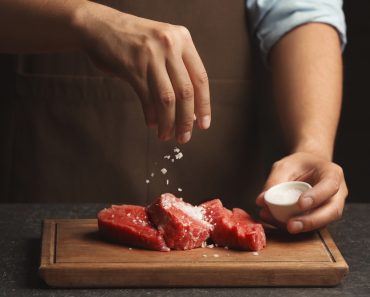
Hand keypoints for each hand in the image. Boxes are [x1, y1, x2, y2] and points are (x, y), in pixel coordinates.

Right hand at [76, 2, 210, 143]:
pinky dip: (151, 115)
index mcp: (183, 39)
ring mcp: (151, 56)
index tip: (203, 125)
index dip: (204, 105)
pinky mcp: (133, 67)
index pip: (200, 78)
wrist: (99, 26)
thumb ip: (178, 70)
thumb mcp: (163, 45)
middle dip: (186, 120)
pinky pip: (147, 98)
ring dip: (168, 122)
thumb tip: (191, 109)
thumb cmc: (134, 41)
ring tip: (166, 135)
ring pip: (167, 99)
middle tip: (184, 137)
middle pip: (186, 92)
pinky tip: (152, 123)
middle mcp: (170, 45)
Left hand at [256, 152, 347, 233]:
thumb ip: (274, 181)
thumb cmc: (299, 164)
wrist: (307, 168)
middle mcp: (337, 193)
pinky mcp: (321, 218)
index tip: (300, 204)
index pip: (329, 186)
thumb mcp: (285, 166)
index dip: (316, 197)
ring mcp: (331, 207)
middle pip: (332, 211)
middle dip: (311, 221)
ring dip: (300, 227)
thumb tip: (261, 200)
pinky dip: (292, 226)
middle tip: (291, 226)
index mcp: (332, 174)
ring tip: (276, 222)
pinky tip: (275, 221)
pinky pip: (310, 226)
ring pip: (322, 223)